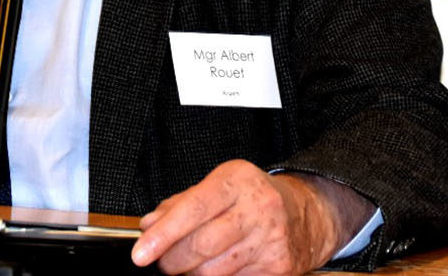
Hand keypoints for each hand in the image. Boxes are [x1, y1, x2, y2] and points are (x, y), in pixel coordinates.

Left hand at [130, 161, 373, 275]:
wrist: (306, 214)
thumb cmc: (255, 198)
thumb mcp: (218, 187)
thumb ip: (180, 205)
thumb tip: (150, 226)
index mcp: (237, 181)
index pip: (192, 210)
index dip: (162, 235)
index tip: (141, 253)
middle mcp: (258, 208)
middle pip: (201, 246)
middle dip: (173, 260)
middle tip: (164, 262)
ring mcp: (271, 240)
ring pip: (214, 271)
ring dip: (193, 273)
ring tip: (190, 264)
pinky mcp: (278, 267)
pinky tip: (219, 267)